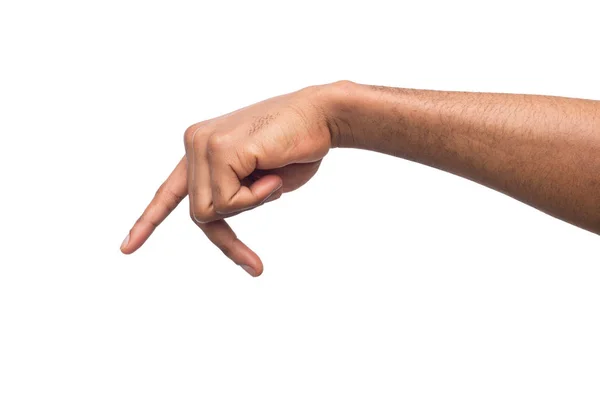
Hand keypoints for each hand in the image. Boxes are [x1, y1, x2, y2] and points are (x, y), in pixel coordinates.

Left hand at [120, 84, 336, 275]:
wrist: (322, 115)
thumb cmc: (297, 147)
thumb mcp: (259, 182)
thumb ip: (234, 196)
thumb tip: (215, 212)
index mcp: (202, 149)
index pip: (170, 191)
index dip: (149, 221)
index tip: (127, 248)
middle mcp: (195, 143)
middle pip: (198, 212)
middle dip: (228, 236)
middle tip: (257, 251)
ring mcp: (203, 144)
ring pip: (209, 211)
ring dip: (249, 205)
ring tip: (272, 175)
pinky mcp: (218, 149)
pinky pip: (229, 201)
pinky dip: (258, 197)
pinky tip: (273, 171)